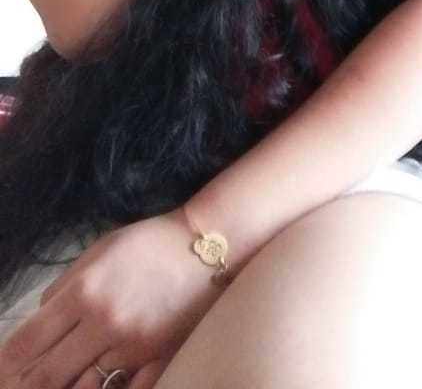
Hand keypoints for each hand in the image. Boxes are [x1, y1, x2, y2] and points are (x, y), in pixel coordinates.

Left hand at [0, 211, 226, 388]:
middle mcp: (103, 323)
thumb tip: (41, 315)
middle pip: (47, 375)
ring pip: (81, 388)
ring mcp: (131, 346)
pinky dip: (106, 388)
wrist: (207, 248)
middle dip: (29, 385)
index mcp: (84, 291)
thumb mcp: (100, 250)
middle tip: (24, 385)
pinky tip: (97, 382)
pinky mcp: (156, 359)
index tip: (5, 367)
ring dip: (67, 387)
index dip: (9, 360)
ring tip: (63, 381)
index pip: (28, 341)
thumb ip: (65, 284)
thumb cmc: (150, 243)